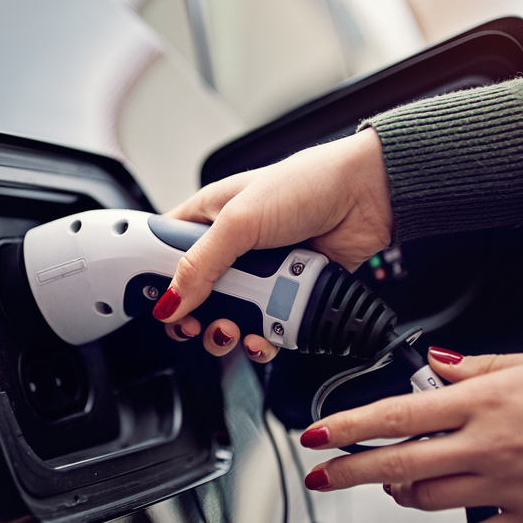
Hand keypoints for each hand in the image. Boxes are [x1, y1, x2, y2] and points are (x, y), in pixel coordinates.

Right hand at [153, 129, 392, 362]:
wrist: (369, 197)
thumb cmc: (308, 183)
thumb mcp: (240, 220)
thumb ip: (201, 263)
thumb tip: (171, 300)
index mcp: (210, 216)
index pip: (165, 251)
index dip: (155, 278)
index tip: (154, 302)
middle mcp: (232, 246)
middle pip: (194, 295)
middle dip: (194, 317)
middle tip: (197, 324)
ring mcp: (260, 272)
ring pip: (229, 317)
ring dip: (228, 332)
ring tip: (235, 330)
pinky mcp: (287, 293)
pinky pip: (265, 328)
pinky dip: (262, 339)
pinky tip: (263, 336)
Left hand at [298, 348, 522, 522]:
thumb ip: (480, 366)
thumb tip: (436, 362)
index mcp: (484, 401)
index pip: (396, 413)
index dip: (347, 426)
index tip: (316, 433)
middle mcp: (486, 445)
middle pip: (397, 464)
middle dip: (349, 471)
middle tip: (323, 476)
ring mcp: (506, 488)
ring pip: (428, 500)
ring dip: (403, 496)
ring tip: (395, 489)